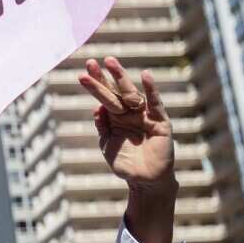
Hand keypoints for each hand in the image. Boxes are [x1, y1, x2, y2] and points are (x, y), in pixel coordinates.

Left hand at [77, 58, 174, 189]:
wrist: (145, 181)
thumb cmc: (126, 164)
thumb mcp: (108, 145)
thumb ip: (102, 126)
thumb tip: (96, 107)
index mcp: (116, 117)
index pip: (104, 96)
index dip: (95, 84)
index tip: (83, 71)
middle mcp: (130, 113)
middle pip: (115, 91)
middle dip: (103, 77)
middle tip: (91, 62)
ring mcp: (145, 115)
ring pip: (132, 94)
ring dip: (121, 77)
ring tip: (110, 62)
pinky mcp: (160, 122)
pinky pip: (155, 104)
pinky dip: (151, 90)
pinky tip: (145, 76)